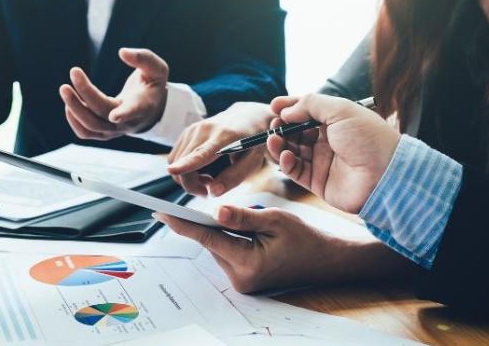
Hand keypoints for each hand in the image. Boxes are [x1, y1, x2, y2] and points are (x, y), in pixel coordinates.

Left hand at [59, 48, 168, 140]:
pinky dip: (74, 120)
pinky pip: (85, 133)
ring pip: (91, 126)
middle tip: (74, 72)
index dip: (125, 114)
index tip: (115, 116)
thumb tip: (122, 52)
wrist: (151, 109)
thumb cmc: (152, 85)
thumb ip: (143, 58)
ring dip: (75, 108)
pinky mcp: (104, 133)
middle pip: (103, 113)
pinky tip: (69, 103)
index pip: (134, 111)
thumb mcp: (156, 68)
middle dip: (86, 94)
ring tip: (65, 89)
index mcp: (143, 105)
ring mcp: (115, 130)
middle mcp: (129, 122)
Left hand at [155, 206, 353, 292]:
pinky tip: (248, 233)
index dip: (182, 223)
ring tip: (252, 223)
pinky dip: (231, 239)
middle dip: (212, 222)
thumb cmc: (306, 239)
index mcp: (247, 262)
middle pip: (212, 241)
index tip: (161, 212)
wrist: (327, 262)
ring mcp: (242, 282)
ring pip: (219, 247)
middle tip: (220, 206)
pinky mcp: (245, 280)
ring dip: (225, 231)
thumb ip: (242, 217)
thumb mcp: (275, 219)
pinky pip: (228, 253)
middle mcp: (240, 277)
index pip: (207, 237)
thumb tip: (215, 211)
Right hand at [167, 102, 272, 195]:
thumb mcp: (252, 162)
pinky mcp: (186, 132)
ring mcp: (193, 129)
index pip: (202, 153)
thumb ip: (234, 178)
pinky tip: (201, 169)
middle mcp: (206, 129)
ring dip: (188, 178)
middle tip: (210, 190)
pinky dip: (184, 169)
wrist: (247, 117)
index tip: (173, 170)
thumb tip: (213, 193)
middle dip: (191, 185)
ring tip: (209, 178)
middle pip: (184, 164)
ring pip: (176, 163)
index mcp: (226, 136)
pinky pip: (176, 158)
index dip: (187, 164)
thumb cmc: (252, 142)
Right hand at [267, 94, 399, 213]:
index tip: (273, 106)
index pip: (306, 111)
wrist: (386, 174)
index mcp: (335, 121)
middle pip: (296, 131)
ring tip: (274, 139)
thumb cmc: (368, 138)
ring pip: (291, 151)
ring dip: (279, 144)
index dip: (289, 108)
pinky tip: (285, 156)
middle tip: (274, 125)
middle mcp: (327, 140)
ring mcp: (322, 161)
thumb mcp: (340, 110)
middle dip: (282, 127)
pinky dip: (286, 162)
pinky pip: (295, 170)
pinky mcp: (317, 181)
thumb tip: (285, 111)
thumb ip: (310, 104)